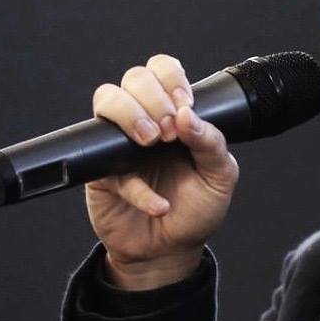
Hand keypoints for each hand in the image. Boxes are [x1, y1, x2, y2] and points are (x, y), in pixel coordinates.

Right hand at [85, 54, 238, 289]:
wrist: (170, 250)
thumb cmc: (196, 209)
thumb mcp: (219, 177)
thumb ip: (212, 144)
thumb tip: (188, 115)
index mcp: (176, 114)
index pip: (164, 70)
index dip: (171, 78)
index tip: (184, 105)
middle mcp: (145, 120)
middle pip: (133, 78)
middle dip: (153, 97)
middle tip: (169, 133)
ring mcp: (118, 142)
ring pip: (107, 100)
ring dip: (131, 115)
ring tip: (152, 145)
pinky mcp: (100, 170)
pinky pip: (105, 160)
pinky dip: (136, 186)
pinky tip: (159, 204)